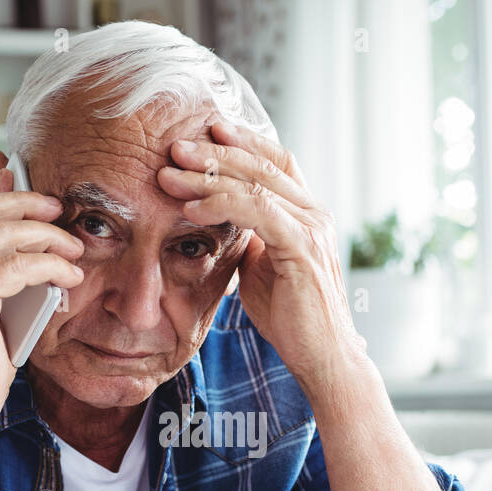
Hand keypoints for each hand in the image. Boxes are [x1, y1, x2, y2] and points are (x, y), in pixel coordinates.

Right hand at [0, 160, 85, 450]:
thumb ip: (2, 284)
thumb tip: (31, 257)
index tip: (27, 182)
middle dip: (27, 203)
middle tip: (60, 209)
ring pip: (4, 234)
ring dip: (47, 236)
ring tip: (75, 248)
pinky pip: (19, 267)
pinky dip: (50, 265)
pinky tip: (70, 275)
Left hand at [157, 121, 362, 386]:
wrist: (321, 357)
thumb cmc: (292, 319)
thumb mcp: (262, 269)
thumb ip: (248, 240)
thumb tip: (220, 222)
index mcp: (306, 215)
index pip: (275, 163)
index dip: (242, 143)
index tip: (205, 132)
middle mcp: (314, 214)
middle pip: (262, 166)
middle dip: (214, 153)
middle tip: (174, 147)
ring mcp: (311, 228)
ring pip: (257, 184)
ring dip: (208, 177)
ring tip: (170, 176)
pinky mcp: (302, 248)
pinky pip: (258, 212)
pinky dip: (222, 205)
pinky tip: (192, 209)